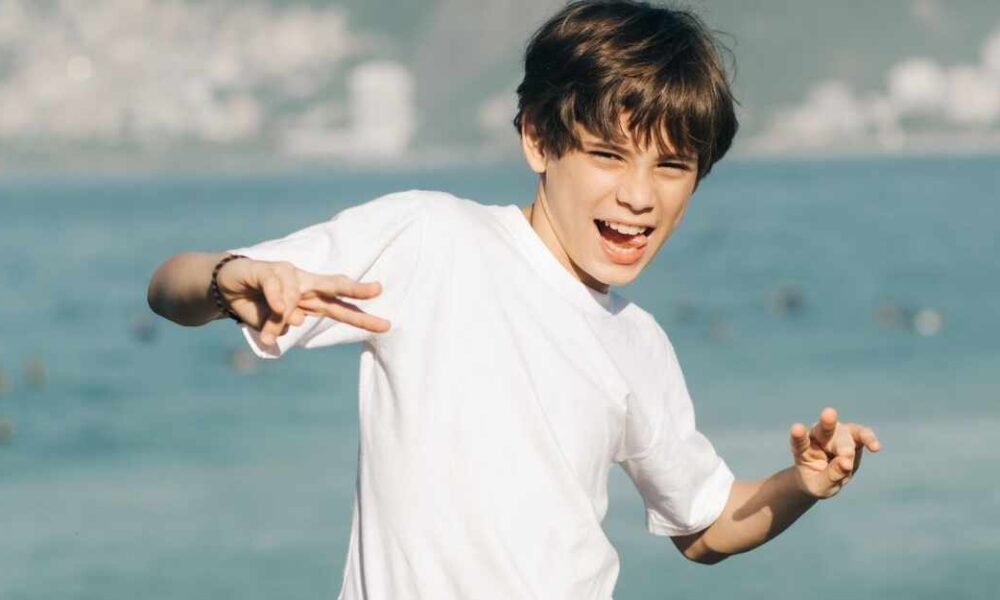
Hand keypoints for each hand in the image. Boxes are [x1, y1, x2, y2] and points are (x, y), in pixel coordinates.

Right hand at [216, 258, 390, 344]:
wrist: (225, 286)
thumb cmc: (255, 305)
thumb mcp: (271, 324)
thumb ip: (282, 325)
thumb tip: (296, 319)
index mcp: (310, 300)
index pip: (340, 308)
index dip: (362, 317)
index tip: (387, 325)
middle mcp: (303, 285)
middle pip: (334, 287)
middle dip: (356, 289)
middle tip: (378, 290)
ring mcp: (287, 274)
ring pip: (296, 296)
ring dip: (280, 318)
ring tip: (268, 331)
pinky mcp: (266, 268)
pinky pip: (276, 286)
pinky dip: (275, 300)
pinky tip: (273, 307)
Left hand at [789, 407, 880, 498]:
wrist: (824, 479)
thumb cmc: (817, 481)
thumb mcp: (820, 486)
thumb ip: (831, 475)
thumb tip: (846, 463)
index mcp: (803, 449)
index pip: (800, 441)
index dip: (799, 435)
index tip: (797, 428)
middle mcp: (818, 437)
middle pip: (823, 430)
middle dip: (828, 426)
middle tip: (840, 445)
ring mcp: (836, 435)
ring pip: (843, 431)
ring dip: (849, 441)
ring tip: (849, 456)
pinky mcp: (852, 437)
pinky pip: (861, 434)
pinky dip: (868, 438)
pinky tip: (875, 447)